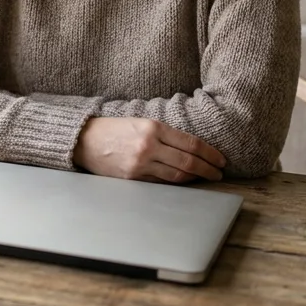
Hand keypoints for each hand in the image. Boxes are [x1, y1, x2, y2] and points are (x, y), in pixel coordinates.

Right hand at [72, 117, 226, 182]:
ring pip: (177, 176)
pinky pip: (162, 183)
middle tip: (219, 173)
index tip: (221, 160)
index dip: (210, 154)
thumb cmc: (115, 130)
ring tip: (206, 178)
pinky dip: (176, 183)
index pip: (191, 144)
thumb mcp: (141, 122)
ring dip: (195, 178)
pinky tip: (185, 181)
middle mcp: (149, 146)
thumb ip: (165, 134)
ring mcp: (141, 164)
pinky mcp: (133, 178)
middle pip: (188, 162)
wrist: (85, 141)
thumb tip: (192, 149)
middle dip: (208, 169)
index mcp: (153, 128)